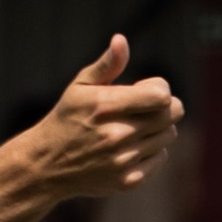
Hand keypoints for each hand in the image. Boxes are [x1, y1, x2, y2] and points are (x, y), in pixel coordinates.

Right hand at [27, 38, 183, 199]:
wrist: (47, 166)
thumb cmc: (67, 118)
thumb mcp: (79, 87)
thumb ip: (106, 65)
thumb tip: (121, 40)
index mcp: (105, 106)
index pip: (162, 94)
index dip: (159, 87)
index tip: (143, 89)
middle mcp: (116, 135)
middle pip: (173, 113)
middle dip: (165, 105)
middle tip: (145, 107)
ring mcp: (123, 160)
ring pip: (169, 135)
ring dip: (158, 128)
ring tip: (133, 127)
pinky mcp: (128, 181)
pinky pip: (160, 158)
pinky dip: (151, 151)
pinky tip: (129, 148)